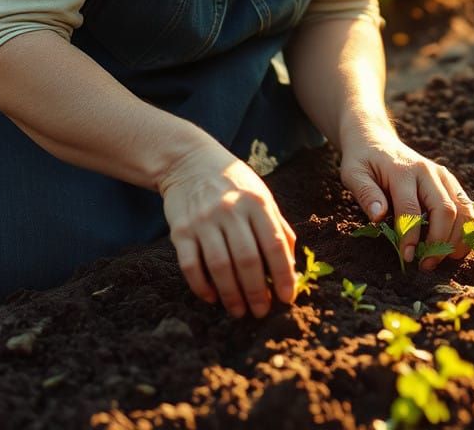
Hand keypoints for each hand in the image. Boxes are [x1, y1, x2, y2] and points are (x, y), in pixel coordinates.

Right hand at [158, 137, 296, 317]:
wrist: (190, 161)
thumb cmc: (233, 184)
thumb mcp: (261, 195)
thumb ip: (277, 226)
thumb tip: (292, 266)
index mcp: (256, 202)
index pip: (274, 244)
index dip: (283, 275)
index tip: (287, 298)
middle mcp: (230, 210)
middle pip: (247, 260)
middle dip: (257, 292)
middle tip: (261, 311)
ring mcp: (203, 220)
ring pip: (220, 266)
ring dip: (231, 295)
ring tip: (239, 311)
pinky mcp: (180, 230)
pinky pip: (190, 265)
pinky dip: (201, 286)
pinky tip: (212, 297)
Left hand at [339, 126, 472, 270]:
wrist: (376, 139)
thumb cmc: (363, 161)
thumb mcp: (353, 173)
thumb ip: (365, 194)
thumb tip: (378, 217)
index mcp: (402, 170)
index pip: (411, 208)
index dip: (411, 237)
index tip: (406, 258)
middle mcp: (428, 171)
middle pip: (445, 209)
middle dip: (439, 242)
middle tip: (426, 265)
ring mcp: (443, 175)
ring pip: (463, 209)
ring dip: (457, 239)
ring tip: (443, 259)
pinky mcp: (450, 182)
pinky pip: (468, 207)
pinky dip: (467, 230)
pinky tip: (456, 248)